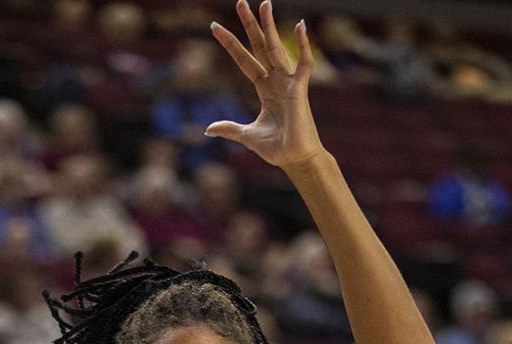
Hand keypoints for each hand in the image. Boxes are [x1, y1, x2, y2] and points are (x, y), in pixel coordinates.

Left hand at [207, 1, 322, 169]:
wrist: (295, 160)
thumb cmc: (277, 149)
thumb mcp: (247, 136)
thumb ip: (230, 129)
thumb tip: (208, 129)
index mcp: (264, 89)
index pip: (244, 60)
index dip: (230, 44)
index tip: (214, 27)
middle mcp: (276, 81)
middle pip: (260, 47)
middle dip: (250, 26)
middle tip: (240, 3)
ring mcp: (288, 83)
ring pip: (277, 48)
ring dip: (270, 26)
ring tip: (264, 4)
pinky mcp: (300, 89)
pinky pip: (304, 63)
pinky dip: (304, 45)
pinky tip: (299, 25)